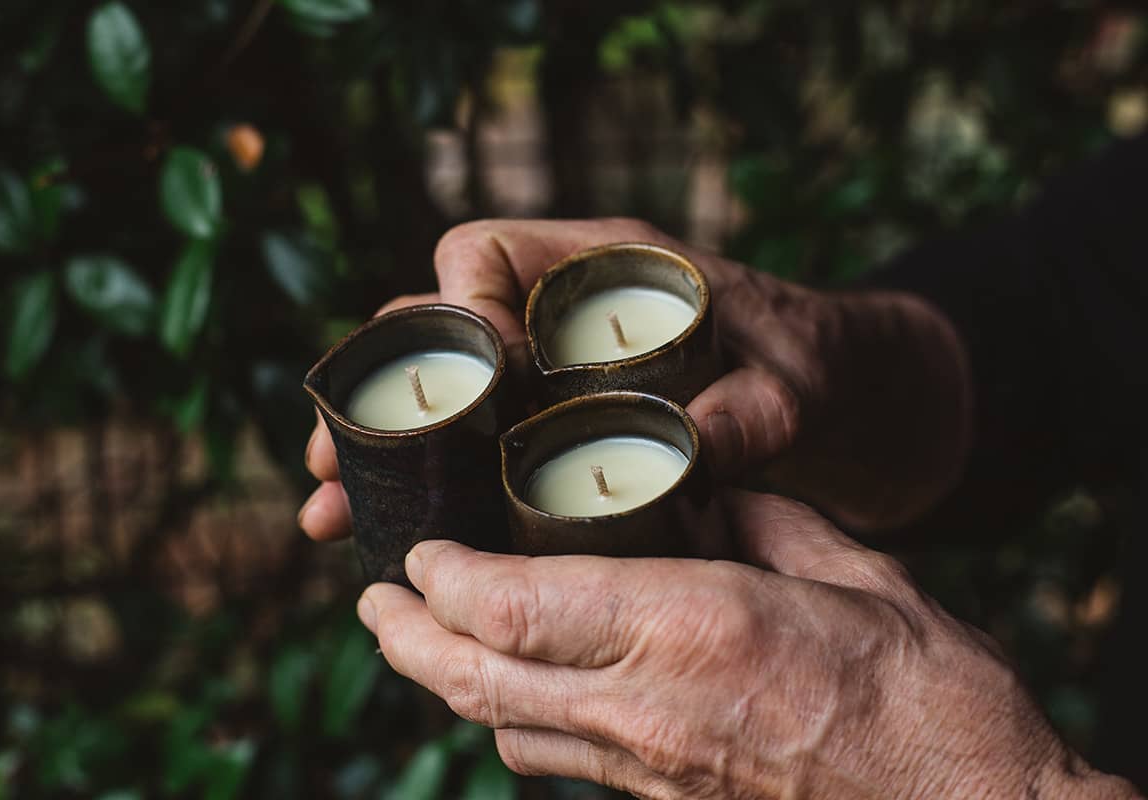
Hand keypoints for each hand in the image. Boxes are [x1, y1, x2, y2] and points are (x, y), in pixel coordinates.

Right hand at [300, 217, 972, 540]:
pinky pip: (468, 440)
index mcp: (602, 267)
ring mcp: (547, 366)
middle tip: (329, 460)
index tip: (466, 374)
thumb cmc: (816, 366)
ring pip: (437, 393)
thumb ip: (753, 413)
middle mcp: (556, 309)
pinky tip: (382, 531)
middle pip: (434, 328)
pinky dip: (421, 482)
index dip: (456, 306)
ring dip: (377, 449)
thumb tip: (690, 446)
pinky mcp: (551, 420)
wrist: (838, 394)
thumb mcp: (795, 388)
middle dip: (375, 392)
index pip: (487, 253)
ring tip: (328, 515)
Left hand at [358, 493, 1137, 798]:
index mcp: (690, 626)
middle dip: (407, 640)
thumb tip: (704, 496)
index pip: (515, 607)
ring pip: (506, 729)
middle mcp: (648, 707)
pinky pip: (560, 765)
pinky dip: (515, 721)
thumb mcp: (850, 570)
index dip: (443, 580)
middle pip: (480, 680)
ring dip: (452, 683)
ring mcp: (650, 771)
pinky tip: (518, 693)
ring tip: (425, 638)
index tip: (415, 551)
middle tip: (372, 602)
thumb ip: (759, 523)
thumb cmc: (931, 691)